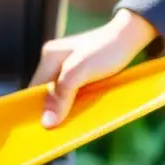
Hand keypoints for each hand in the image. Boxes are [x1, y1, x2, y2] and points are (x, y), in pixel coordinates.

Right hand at [28, 9, 157, 127]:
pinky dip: (75, 102)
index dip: (36, 108)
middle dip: (52, 110)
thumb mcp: (80, 72)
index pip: (33, 89)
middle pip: (46, 92)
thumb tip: (46, 122)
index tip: (42, 127)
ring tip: (70, 122)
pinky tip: (81, 110)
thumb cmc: (107, 50)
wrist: (131, 37)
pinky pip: (72, 91)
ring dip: (65, 107)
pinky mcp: (80, 72)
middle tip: (58, 128)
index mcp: (49, 57)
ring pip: (60, 93)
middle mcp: (54, 61)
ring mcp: (67, 66)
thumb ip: (61, 95)